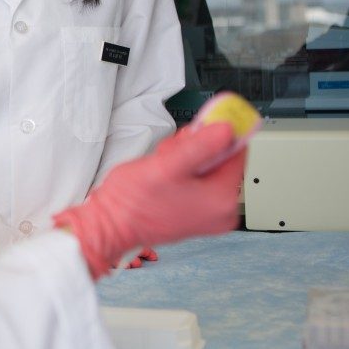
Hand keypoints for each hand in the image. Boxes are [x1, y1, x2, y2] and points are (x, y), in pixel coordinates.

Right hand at [53, 123, 245, 280]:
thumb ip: (200, 146)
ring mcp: (210, 214)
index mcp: (223, 201)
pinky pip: (199, 180)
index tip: (201, 123)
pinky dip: (183, 171)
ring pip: (208, 167)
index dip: (218, 132)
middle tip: (171, 152)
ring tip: (163, 166)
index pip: (237, 152)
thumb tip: (228, 129)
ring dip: (186, 158)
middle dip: (196, 148)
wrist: (110, 225)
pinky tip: (165, 175)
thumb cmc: (133, 202)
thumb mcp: (167, 166)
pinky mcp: (197, 213)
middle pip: (222, 159)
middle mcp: (222, 211)